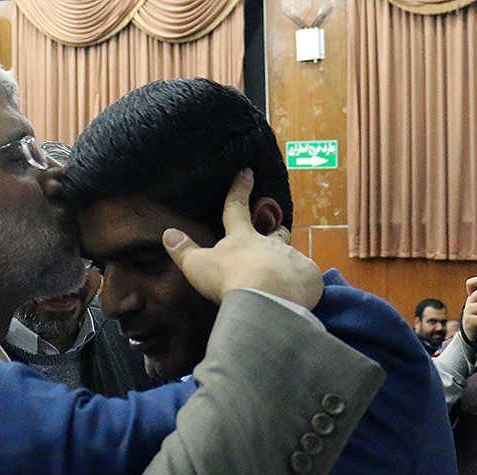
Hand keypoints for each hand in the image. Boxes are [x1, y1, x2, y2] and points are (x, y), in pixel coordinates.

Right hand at [162, 169, 323, 309]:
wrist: (265, 299)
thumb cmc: (229, 279)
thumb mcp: (197, 265)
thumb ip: (183, 250)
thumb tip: (168, 233)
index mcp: (242, 237)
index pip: (237, 208)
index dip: (240, 189)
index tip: (247, 171)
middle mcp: (270, 243)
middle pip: (275, 232)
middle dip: (275, 229)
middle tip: (276, 231)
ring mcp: (292, 258)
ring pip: (292, 256)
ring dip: (287, 262)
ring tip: (284, 277)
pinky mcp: (308, 275)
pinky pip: (307, 276)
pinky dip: (302, 282)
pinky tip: (297, 293)